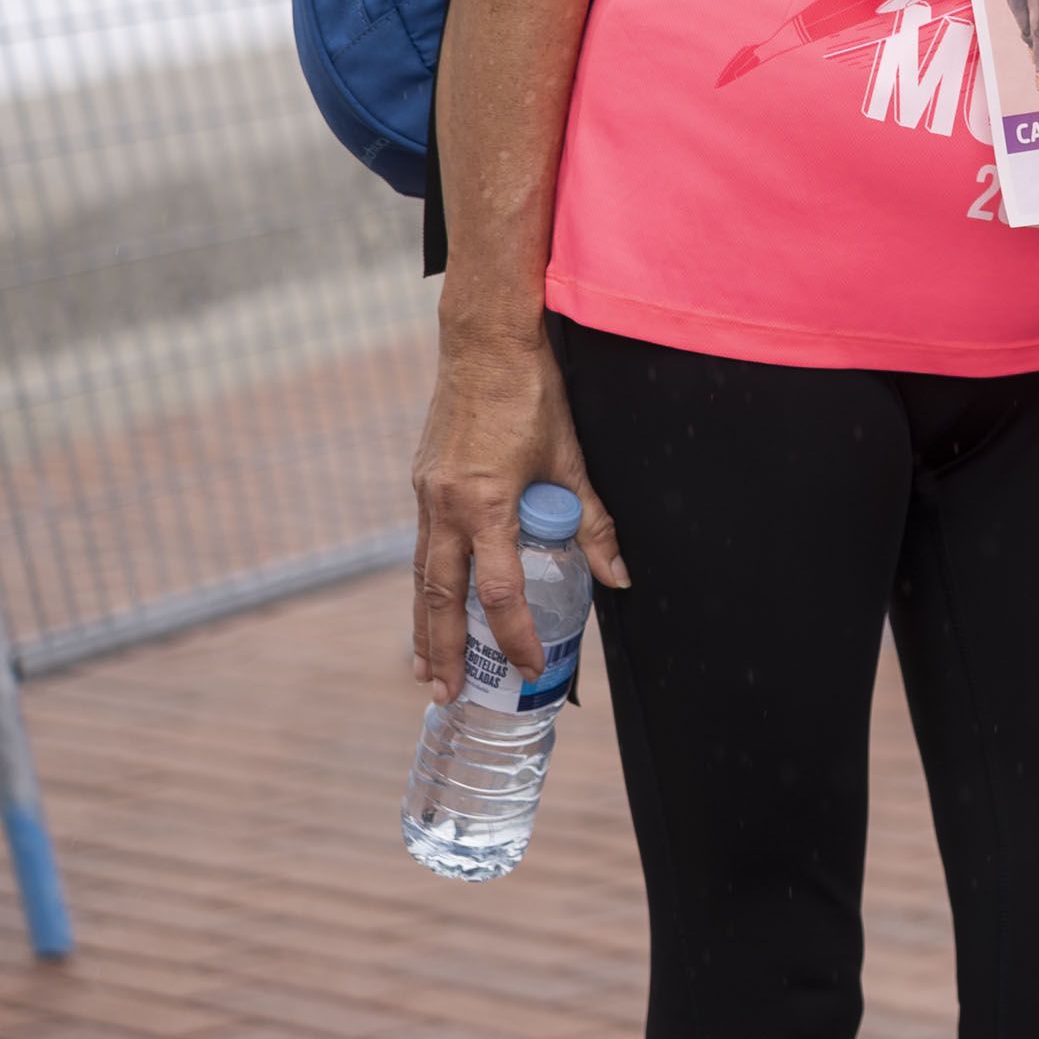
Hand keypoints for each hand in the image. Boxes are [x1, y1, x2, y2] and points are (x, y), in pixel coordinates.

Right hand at [408, 323, 624, 698]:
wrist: (483, 342)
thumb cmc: (533, 394)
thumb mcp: (571, 458)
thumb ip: (592, 522)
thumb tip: (619, 576)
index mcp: (487, 502)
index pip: (500, 591)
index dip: (517, 635)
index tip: (532, 668)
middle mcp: (446, 506)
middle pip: (441, 597)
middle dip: (445, 651)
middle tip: (447, 696)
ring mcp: (427, 495)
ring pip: (421, 576)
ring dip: (423, 626)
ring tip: (426, 670)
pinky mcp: (421, 482)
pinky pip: (419, 546)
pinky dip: (423, 583)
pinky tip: (429, 603)